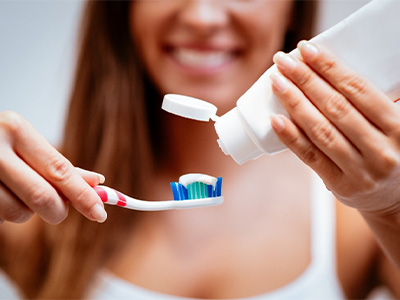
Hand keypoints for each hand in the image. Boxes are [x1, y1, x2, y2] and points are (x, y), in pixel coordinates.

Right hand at [0, 111, 106, 223]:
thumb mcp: (26, 144)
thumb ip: (58, 165)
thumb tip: (97, 182)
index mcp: (15, 130)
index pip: (60, 170)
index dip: (84, 195)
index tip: (101, 213)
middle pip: (43, 197)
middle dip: (58, 210)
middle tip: (59, 210)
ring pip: (18, 213)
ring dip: (26, 212)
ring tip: (15, 191)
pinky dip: (5, 213)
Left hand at [270, 41, 399, 214]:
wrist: (395, 198)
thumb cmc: (389, 152)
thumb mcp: (392, 126)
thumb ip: (369, 105)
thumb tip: (326, 72)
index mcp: (398, 127)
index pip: (358, 89)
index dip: (330, 67)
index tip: (307, 50)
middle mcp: (381, 149)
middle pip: (335, 107)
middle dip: (305, 80)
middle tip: (283, 61)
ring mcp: (360, 170)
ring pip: (321, 130)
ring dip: (294, 103)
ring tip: (276, 83)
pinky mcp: (340, 185)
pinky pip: (311, 156)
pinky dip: (291, 137)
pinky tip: (275, 119)